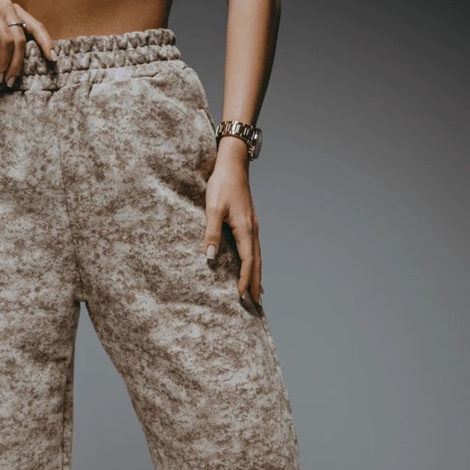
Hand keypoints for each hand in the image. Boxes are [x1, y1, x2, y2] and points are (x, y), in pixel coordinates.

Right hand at [0, 0, 54, 86]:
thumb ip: (14, 42)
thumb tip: (33, 64)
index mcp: (14, 10)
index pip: (36, 26)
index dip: (46, 43)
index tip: (53, 59)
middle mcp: (5, 6)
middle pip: (20, 40)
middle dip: (17, 64)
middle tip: (10, 80)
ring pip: (6, 42)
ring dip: (3, 64)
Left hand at [203, 136, 262, 307]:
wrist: (233, 163)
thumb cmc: (221, 183)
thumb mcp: (212, 207)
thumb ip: (211, 232)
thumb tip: (210, 257)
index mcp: (244, 228)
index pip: (247, 261)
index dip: (245, 279)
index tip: (241, 295)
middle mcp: (252, 230)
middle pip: (257, 263)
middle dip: (256, 284)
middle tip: (257, 305)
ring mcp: (253, 227)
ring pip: (258, 257)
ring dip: (258, 276)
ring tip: (258, 294)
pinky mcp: (250, 224)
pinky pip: (255, 250)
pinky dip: (256, 264)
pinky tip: (255, 270)